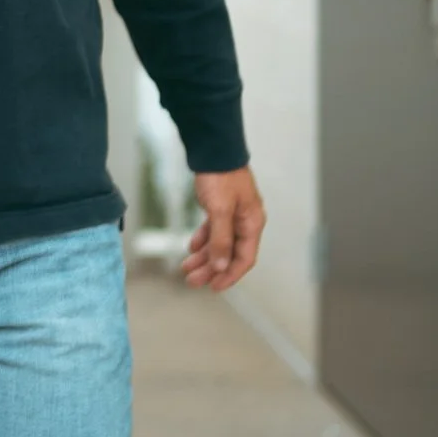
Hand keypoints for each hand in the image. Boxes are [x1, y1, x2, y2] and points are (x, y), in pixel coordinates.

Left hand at [181, 166, 265, 291]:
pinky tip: (192, 247)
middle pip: (229, 254)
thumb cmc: (221, 176)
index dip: (230, 275)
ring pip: (219, 243)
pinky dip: (203, 239)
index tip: (214, 287)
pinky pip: (213, 229)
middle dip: (211, 269)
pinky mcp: (221, 206)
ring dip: (204, 256)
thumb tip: (221, 267)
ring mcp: (233, 214)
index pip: (244, 259)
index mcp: (251, 224)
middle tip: (192, 281)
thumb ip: (221, 240)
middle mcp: (245, 221)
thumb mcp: (220, 210)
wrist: (213, 149)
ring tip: (186, 268)